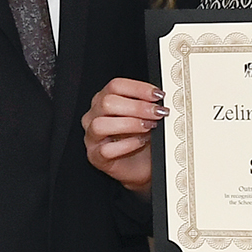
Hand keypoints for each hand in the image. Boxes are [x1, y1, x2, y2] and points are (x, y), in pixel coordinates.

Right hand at [83, 76, 163, 192]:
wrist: (141, 165)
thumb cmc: (140, 138)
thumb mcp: (144, 117)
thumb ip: (146, 105)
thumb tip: (159, 99)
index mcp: (104, 100)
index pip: (115, 86)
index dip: (138, 88)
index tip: (157, 95)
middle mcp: (94, 116)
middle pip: (107, 102)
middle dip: (137, 107)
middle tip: (157, 112)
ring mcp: (92, 137)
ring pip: (101, 124)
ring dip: (130, 124)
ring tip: (149, 127)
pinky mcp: (95, 156)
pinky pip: (106, 150)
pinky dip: (127, 145)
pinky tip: (140, 142)